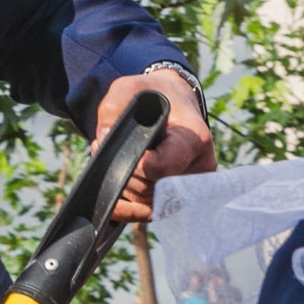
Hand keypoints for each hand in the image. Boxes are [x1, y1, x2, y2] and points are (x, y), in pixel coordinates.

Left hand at [96, 72, 215, 221]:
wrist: (172, 102)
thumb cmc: (153, 97)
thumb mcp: (129, 89)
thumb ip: (112, 109)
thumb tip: (103, 139)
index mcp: (193, 139)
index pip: (162, 168)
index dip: (134, 164)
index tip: (121, 148)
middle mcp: (200, 167)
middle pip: (152, 188)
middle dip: (122, 171)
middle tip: (104, 146)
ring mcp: (191, 186)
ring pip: (149, 203)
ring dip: (123, 186)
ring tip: (114, 158)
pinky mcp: (180, 197)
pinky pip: (151, 215)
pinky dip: (129, 210)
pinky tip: (112, 201)